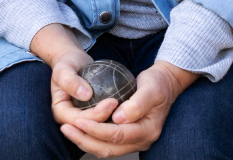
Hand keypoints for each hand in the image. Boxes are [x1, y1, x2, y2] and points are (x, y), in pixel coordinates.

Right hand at [26, 24, 119, 135]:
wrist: (74, 62)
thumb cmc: (67, 63)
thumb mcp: (64, 68)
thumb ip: (70, 80)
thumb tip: (85, 94)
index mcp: (60, 113)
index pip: (80, 121)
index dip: (96, 114)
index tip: (112, 101)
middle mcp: (70, 120)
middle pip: (90, 127)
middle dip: (106, 119)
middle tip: (121, 104)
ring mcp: (82, 118)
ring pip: (99, 127)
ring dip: (113, 121)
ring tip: (127, 109)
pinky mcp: (92, 114)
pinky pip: (104, 119)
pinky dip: (115, 116)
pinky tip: (127, 108)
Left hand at [61, 61, 197, 156]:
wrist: (166, 84)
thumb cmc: (158, 83)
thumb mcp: (151, 88)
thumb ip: (137, 104)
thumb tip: (119, 119)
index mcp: (147, 131)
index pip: (117, 135)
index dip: (96, 129)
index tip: (79, 120)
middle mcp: (141, 141)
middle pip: (109, 148)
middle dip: (85, 140)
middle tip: (66, 128)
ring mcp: (134, 141)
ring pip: (106, 149)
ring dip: (85, 141)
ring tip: (67, 129)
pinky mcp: (127, 136)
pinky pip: (107, 143)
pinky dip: (91, 138)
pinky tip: (78, 128)